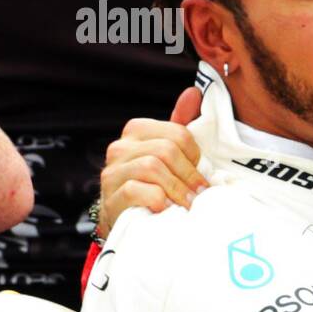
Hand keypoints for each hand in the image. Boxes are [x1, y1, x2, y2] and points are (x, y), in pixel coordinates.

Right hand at [96, 87, 204, 239]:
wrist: (128, 219)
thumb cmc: (154, 184)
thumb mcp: (169, 154)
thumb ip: (181, 125)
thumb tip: (194, 92)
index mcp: (137, 131)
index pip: (177, 133)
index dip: (195, 155)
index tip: (202, 172)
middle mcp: (120, 147)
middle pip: (166, 150)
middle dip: (189, 174)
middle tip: (200, 192)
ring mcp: (112, 172)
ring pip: (152, 168)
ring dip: (177, 189)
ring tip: (189, 203)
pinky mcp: (110, 196)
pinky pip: (137, 190)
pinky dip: (158, 200)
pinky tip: (167, 209)